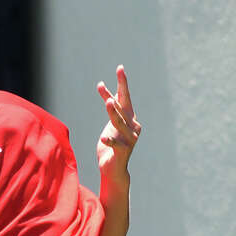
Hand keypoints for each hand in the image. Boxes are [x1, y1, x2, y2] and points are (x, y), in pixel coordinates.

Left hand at [96, 66, 141, 188]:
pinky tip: (104, 137)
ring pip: (119, 123)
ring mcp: (130, 139)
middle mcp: (133, 126)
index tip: (119, 68)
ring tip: (108, 102)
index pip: (124, 97)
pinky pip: (115, 144)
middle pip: (123, 106)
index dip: (122, 83)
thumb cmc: (111, 144)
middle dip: (119, 91)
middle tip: (114, 77)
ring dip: (113, 113)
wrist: (113, 168)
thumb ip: (110, 107)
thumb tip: (102, 84)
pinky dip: (110, 140)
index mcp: (130, 118)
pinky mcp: (123, 151)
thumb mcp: (110, 122)